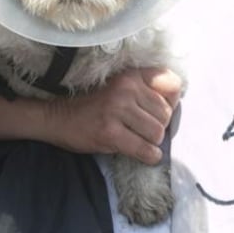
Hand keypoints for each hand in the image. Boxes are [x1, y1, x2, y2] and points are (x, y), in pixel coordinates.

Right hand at [44, 67, 181, 164]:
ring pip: (157, 133)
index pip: (173, 84)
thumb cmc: (94, 106)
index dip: (172, 102)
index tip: (159, 111)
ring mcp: (117, 109)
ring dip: (152, 142)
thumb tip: (176, 107)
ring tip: (138, 140)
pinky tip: (144, 155)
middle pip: (166, 114)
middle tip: (142, 130)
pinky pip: (144, 149)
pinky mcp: (110, 132)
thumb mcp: (120, 88)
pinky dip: (149, 156)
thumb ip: (146, 91)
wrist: (58, 118)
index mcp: (132, 75)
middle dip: (158, 126)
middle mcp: (126, 88)